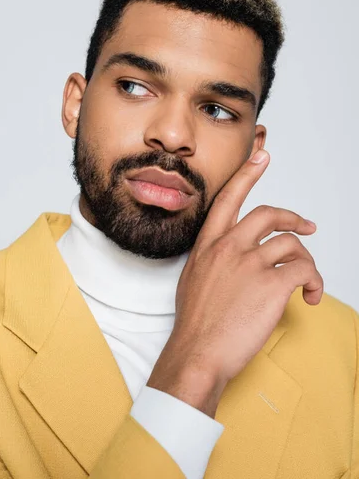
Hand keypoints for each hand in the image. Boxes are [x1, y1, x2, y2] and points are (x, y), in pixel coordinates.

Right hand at [147, 150, 322, 415]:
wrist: (197, 353)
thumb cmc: (195, 324)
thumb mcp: (194, 280)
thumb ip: (214, 261)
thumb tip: (236, 261)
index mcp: (208, 245)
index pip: (229, 198)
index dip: (248, 174)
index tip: (262, 155)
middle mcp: (229, 247)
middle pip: (268, 214)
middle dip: (292, 217)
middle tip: (306, 226)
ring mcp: (250, 263)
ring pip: (291, 244)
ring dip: (306, 261)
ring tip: (309, 282)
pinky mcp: (272, 284)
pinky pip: (304, 269)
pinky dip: (313, 282)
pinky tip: (309, 296)